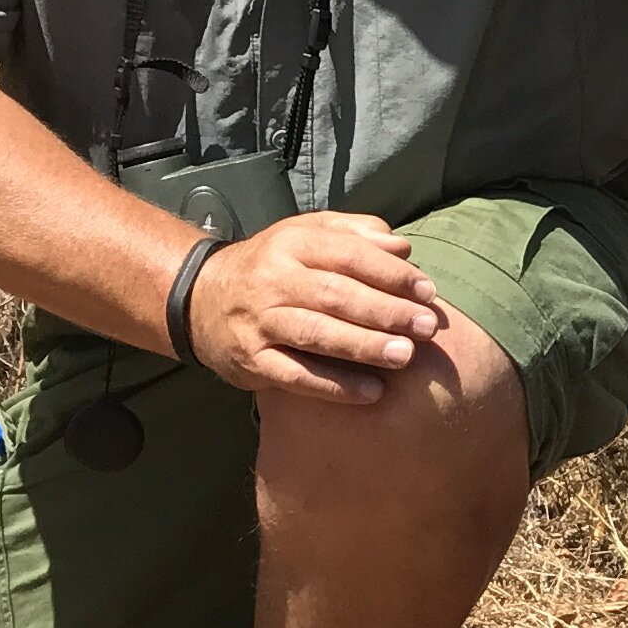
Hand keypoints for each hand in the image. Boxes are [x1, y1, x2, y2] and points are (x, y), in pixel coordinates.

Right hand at [183, 210, 442, 403]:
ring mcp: (259, 323)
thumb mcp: (307, 235)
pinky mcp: (252, 361)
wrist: (200, 299)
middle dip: (385, 312)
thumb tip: (403, 247)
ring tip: (405, 356)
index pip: (348, 255)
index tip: (427, 291)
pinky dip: (334, 386)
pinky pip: (296, 376)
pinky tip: (371, 392)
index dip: (391, 273)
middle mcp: (273, 281)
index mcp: (292, 245)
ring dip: (363, 346)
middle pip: (335, 295)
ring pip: (315, 334)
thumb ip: (356, 235)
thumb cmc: (273, 266)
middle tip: (427, 327)